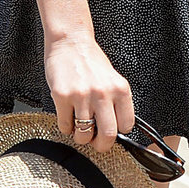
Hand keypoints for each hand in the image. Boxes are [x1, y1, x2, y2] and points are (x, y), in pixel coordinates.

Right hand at [43, 29, 135, 153]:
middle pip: (108, 135)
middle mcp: (103, 93)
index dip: (117, 133)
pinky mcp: (62, 96)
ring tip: (79, 128)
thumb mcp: (112, 79)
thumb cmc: (91, 61)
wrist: (70, 42)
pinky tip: (68, 117)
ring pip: (84, 135)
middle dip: (101, 145)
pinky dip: (66, 127)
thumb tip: (116, 129)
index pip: (126, 125)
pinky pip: (65, 126)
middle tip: (96, 143)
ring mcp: (82, 95)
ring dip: (81, 137)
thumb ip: (116, 102)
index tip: (110, 133)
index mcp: (120, 89)